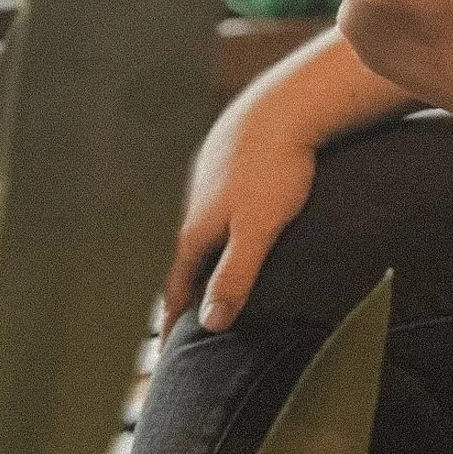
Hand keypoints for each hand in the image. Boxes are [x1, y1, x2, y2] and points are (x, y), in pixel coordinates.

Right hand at [162, 102, 317, 338]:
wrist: (285, 104)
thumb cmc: (275, 168)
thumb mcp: (258, 231)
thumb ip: (235, 276)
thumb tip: (210, 323)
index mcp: (197, 230)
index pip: (179, 286)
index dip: (174, 319)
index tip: (166, 349)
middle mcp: (195, 204)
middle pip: (188, 256)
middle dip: (188, 286)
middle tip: (188, 317)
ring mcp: (209, 178)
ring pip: (204, 225)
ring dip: (204, 252)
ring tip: (211, 272)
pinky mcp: (228, 158)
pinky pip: (220, 199)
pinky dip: (221, 221)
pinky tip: (235, 219)